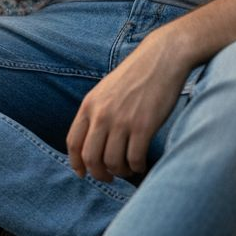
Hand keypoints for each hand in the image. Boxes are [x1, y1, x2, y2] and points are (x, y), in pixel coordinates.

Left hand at [66, 29, 193, 181]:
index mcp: (89, 106)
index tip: (83, 173)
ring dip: (120, 171)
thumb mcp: (105, 90)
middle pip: (91, 158)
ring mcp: (122, 121)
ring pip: (113, 162)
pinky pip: (135, 158)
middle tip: (109, 177)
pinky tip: (141, 164)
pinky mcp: (144, 126)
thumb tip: (92, 141)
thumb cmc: (136, 75)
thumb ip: (96, 112)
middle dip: (99, 173)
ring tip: (128, 169)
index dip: (76, 163)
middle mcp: (102, 115)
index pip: (73, 143)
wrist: (162, 58)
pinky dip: (137, 167)